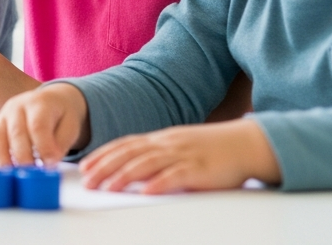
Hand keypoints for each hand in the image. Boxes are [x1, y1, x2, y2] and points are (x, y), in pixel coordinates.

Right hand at [0, 83, 88, 169]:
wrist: (50, 101)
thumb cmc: (60, 116)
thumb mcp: (70, 126)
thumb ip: (62, 143)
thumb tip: (50, 160)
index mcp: (38, 104)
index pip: (38, 125)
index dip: (43, 146)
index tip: (50, 164)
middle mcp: (17, 107)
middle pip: (16, 133)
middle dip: (23, 157)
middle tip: (31, 174)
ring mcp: (2, 117)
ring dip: (2, 160)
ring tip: (11, 176)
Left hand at [79, 119, 281, 193]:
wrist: (247, 143)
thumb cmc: (213, 149)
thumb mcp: (180, 147)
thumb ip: (159, 156)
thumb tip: (134, 170)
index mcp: (162, 139)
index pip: (125, 144)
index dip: (103, 155)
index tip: (85, 167)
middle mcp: (168, 144)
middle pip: (129, 154)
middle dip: (105, 167)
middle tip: (86, 181)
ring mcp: (183, 155)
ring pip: (147, 163)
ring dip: (124, 176)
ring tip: (107, 188)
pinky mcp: (200, 169)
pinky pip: (177, 176)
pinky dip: (160, 183)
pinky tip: (146, 191)